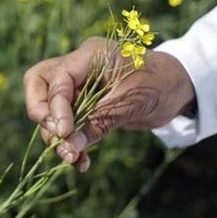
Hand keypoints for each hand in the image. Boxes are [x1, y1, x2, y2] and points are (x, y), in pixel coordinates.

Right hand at [23, 36, 194, 171]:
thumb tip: (68, 147)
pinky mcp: (81, 104)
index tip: (63, 134)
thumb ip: (98, 122)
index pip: (58, 79)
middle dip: (41, 113)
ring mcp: (76, 85)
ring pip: (47, 107)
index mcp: (89, 55)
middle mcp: (77, 67)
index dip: (56, 108)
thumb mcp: (132, 103)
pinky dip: (69, 142)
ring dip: (56, 136)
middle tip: (56, 136)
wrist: (178, 89)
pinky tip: (81, 162)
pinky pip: (64, 122)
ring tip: (72, 159)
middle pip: (38, 83)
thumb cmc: (160, 85)